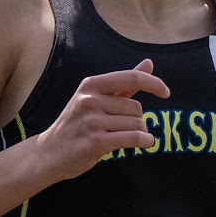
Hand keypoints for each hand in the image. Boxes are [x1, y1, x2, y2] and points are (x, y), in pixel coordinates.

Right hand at [39, 58, 169, 180]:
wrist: (49, 153)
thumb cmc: (76, 124)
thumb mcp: (94, 98)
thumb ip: (124, 84)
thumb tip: (149, 63)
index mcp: (91, 85)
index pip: (131, 78)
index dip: (153, 84)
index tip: (165, 92)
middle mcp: (90, 100)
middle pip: (136, 108)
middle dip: (136, 119)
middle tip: (119, 128)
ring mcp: (92, 121)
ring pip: (136, 124)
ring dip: (138, 133)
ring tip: (121, 137)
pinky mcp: (96, 142)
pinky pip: (133, 138)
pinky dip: (144, 141)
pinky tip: (144, 143)